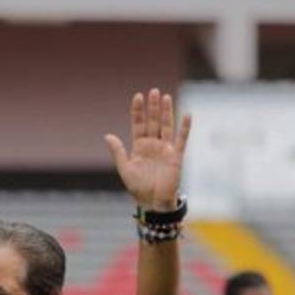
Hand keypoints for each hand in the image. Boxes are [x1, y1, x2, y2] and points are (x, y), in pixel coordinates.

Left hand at [105, 89, 191, 210]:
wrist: (153, 203)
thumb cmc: (138, 188)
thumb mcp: (125, 168)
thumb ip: (118, 151)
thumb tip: (107, 135)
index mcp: (139, 146)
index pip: (139, 124)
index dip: (138, 111)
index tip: (137, 96)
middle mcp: (153, 145)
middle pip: (153, 122)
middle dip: (153, 107)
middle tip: (153, 91)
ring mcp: (165, 149)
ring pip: (166, 126)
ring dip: (166, 112)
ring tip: (165, 97)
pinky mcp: (176, 156)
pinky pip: (182, 140)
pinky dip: (185, 128)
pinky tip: (187, 115)